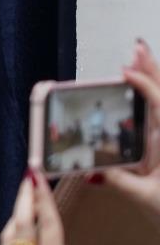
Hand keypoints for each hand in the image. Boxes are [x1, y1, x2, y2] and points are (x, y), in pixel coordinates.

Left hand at [0, 169, 95, 244]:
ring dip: (16, 214)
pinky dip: (8, 240)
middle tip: (28, 176)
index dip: (43, 198)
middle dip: (24, 196)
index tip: (39, 177)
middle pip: (23, 222)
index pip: (48, 224)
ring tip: (24, 200)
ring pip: (8, 235)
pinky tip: (16, 237)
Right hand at [106, 38, 159, 222]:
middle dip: (151, 70)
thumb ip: (119, 181)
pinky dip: (151, 101)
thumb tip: (92, 168)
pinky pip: (158, 118)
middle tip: (138, 47)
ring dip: (153, 80)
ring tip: (140, 58)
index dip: (145, 84)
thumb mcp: (146, 197)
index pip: (159, 105)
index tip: (126, 70)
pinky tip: (143, 95)